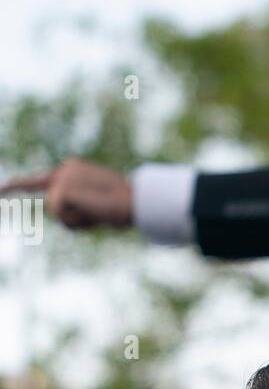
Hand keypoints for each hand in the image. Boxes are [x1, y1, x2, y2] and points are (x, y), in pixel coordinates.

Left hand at [0, 157, 132, 229]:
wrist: (133, 200)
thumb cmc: (123, 206)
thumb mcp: (97, 203)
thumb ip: (77, 204)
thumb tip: (66, 211)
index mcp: (72, 169)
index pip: (38, 180)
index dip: (15, 187)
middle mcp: (64, 169)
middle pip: (55, 207)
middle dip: (73, 219)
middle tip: (99, 212)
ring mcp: (62, 178)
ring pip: (58, 213)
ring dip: (78, 220)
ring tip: (98, 210)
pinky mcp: (61, 189)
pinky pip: (63, 217)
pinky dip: (77, 220)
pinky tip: (92, 209)